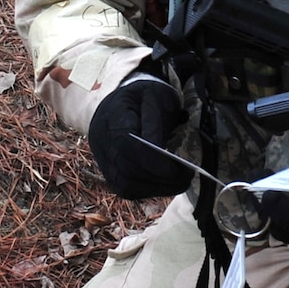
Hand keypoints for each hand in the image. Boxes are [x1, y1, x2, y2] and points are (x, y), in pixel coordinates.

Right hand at [86, 75, 189, 198]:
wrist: (125, 101)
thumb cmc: (145, 97)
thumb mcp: (156, 97)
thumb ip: (156, 121)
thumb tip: (158, 149)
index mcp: (112, 114)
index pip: (125, 143)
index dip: (153, 159)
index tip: (181, 166)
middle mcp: (101, 139)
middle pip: (126, 169)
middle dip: (160, 177)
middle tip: (187, 175)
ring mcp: (102, 158)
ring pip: (125, 185)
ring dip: (156, 188)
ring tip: (180, 180)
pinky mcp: (108, 172)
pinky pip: (126, 190)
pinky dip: (149, 190)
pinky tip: (166, 182)